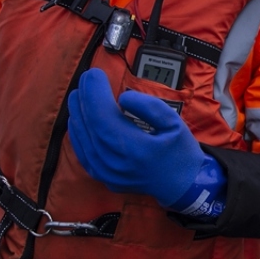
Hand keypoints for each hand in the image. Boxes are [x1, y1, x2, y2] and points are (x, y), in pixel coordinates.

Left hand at [67, 68, 225, 217]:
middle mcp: (115, 163)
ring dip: (78, 111)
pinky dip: (77, 131)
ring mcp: (105, 172)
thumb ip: (149, 107)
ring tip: (80, 92)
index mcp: (134, 149)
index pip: (103, 116)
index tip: (95, 74)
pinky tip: (78, 117)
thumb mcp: (174, 124)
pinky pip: (81, 150)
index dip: (94, 92)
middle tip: (87, 78)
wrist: (182, 185)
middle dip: (85, 96)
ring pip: (81, 137)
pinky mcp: (101, 176)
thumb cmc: (180, 152)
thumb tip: (123, 97)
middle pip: (89, 124)